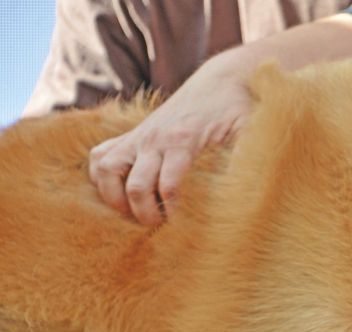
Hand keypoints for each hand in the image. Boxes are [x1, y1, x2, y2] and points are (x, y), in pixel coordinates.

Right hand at [89, 54, 252, 226]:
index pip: (170, 185)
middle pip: (136, 186)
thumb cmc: (239, 112)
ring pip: (106, 170)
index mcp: (184, 141)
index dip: (174, 212)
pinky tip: (119, 192)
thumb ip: (247, 158)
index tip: (185, 227)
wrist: (222, 83)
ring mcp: (139, 136)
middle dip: (146, 213)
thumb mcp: (250, 133)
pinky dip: (101, 176)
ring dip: (115, 197)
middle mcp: (155, 138)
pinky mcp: (131, 135)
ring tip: (135, 212)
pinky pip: (100, 156)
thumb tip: (251, 191)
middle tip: (161, 226)